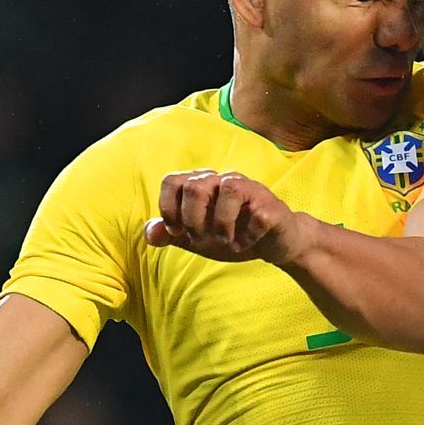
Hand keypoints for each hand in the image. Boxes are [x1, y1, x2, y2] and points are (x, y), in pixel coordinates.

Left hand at [145, 170, 310, 264]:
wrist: (273, 244)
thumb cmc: (233, 235)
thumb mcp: (196, 238)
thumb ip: (171, 234)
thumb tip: (149, 233)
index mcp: (202, 184)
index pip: (172, 181)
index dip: (168, 209)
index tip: (177, 233)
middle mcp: (224, 180)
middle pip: (195, 187)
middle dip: (193, 222)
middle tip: (203, 240)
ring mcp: (250, 189)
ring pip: (228, 190)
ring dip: (221, 225)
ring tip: (226, 241)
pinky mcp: (271, 205)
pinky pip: (256, 216)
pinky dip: (246, 237)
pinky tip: (246, 243)